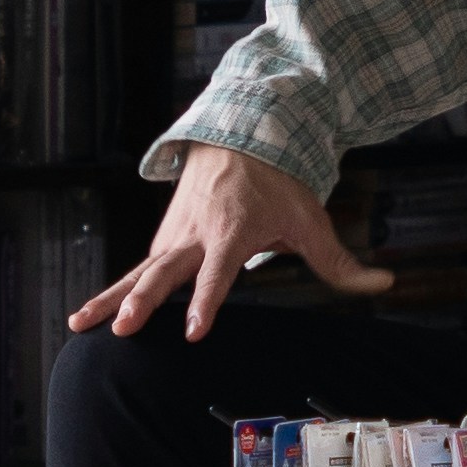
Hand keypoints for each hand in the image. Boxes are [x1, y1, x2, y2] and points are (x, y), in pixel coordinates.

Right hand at [75, 145, 387, 342]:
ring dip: (109, 297)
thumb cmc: (279, 183)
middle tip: (122, 327)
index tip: (193, 330)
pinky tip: (89, 316)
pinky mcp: (164, 238)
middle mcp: (196, 234)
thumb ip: (341, 261)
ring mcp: (174, 235)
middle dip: (142, 301)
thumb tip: (387, 281)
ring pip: (138, 271)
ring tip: (79, 323)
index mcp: (233, 232)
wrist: (239, 136)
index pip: (218, 274)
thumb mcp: (312, 219)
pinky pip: (135, 268)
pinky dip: (111, 289)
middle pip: (164, 272)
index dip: (206, 302)